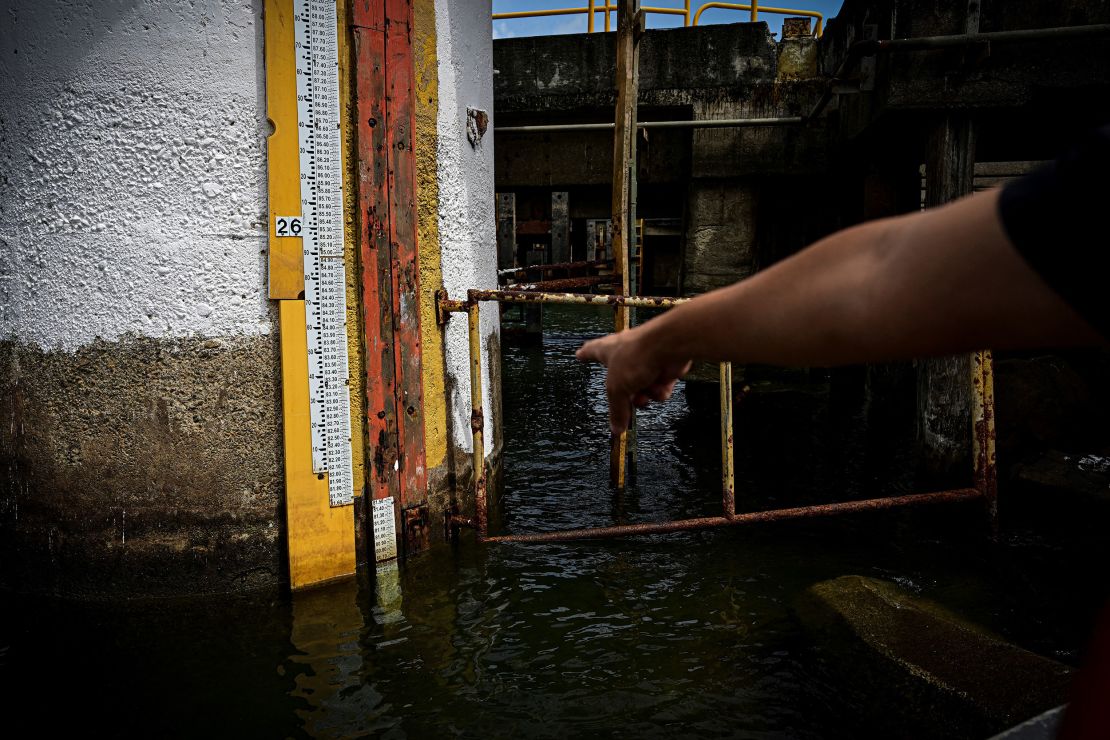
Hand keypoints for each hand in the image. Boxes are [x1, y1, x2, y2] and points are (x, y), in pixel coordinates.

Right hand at [576, 326, 691, 434]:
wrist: (668, 347)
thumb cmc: (637, 356)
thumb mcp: (617, 388)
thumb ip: (616, 410)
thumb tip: (616, 429)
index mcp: (607, 351)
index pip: (592, 351)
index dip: (585, 354)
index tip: (580, 354)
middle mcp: (626, 355)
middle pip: (621, 382)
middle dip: (626, 395)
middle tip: (626, 401)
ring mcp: (645, 361)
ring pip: (641, 389)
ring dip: (644, 395)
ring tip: (645, 390)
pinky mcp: (663, 368)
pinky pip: (658, 389)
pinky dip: (659, 391)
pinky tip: (660, 385)